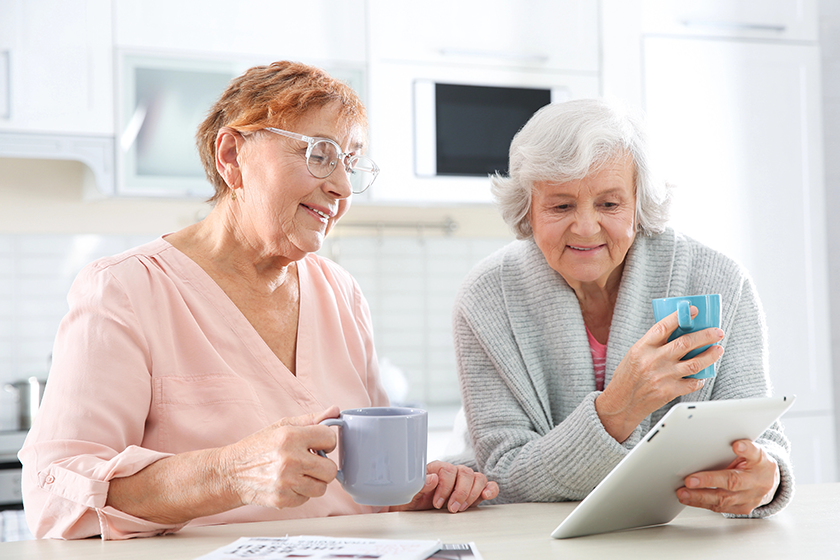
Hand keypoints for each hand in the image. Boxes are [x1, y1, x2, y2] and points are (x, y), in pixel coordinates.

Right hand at [220, 406, 340, 509]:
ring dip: (313, 481)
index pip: (330, 438)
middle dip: (323, 466)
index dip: (326, 442)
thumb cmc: (258, 447)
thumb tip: (335, 411)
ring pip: (322, 487)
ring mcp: (286, 481)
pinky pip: (307, 499)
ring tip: (299, 473)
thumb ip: (311, 419)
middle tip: (310, 462)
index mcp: (290, 436)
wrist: (231, 472)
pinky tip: (288, 484)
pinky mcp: (282, 499)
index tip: (318, 445)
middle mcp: (289, 459)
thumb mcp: (282, 426)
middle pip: (330, 469)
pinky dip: (301, 493)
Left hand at [390, 461, 498, 512]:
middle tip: (452, 509)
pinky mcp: (473, 491)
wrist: (414, 509)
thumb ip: (420, 485)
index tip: (437, 503)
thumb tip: (433, 478)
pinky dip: (490, 489)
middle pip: (465, 473)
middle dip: (460, 493)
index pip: (448, 470)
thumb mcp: (410, 495)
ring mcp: (464, 481)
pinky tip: (486, 496)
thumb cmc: (412, 500)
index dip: (444, 487)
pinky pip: (487, 485)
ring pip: (477, 478)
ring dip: (472, 494)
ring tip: (461, 508)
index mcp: (436, 468)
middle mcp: (452, 472)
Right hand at [595, 306, 724, 440]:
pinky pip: (692, 383)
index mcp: (643, 348)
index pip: (664, 326)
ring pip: (695, 363)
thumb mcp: (635, 354)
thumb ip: (654, 344)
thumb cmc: (627, 377)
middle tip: (717, 332)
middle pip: (685, 343)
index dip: (680, 317)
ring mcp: (663, 376)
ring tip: (718, 349)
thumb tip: (679, 332)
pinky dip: (700, 378)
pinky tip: (703, 374)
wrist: (620, 403)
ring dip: (710, 355)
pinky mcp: (669, 392)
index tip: (693, 311)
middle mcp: (654, 360)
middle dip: (706, 336)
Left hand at [676, 439, 780, 514]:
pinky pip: (720, 508)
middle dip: (709, 482)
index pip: (754, 454)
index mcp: (761, 464)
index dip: (746, 449)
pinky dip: (702, 503)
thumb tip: (730, 443)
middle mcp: (757, 483)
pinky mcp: (742, 508)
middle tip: (689, 480)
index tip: (736, 445)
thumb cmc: (755, 464)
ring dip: (700, 496)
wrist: (768, 482)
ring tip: (683, 493)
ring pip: (724, 500)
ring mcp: (750, 499)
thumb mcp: (753, 451)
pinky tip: (689, 499)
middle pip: (733, 482)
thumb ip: (741, 447)